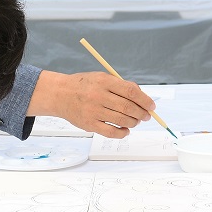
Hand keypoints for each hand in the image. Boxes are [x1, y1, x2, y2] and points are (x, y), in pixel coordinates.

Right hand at [33, 71, 154, 137]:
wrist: (60, 94)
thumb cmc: (84, 85)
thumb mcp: (101, 77)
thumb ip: (120, 85)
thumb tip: (142, 97)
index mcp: (104, 81)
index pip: (131, 92)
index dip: (145, 100)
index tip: (151, 106)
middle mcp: (99, 96)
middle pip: (128, 107)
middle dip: (142, 113)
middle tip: (146, 116)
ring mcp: (93, 111)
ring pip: (122, 120)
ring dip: (133, 123)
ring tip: (135, 122)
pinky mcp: (89, 124)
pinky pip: (111, 132)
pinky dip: (122, 133)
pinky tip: (125, 130)